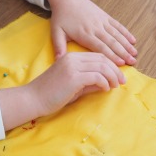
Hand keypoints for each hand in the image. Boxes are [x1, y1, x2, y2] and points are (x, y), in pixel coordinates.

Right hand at [0, 52, 124, 129]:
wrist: (33, 99)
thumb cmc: (51, 95)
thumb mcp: (73, 87)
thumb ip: (89, 83)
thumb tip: (106, 84)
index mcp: (71, 57)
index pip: (97, 56)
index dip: (111, 64)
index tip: (118, 75)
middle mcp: (72, 58)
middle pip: (102, 59)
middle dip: (115, 70)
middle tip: (123, 80)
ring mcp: (72, 66)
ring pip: (101, 66)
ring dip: (112, 76)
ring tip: (116, 85)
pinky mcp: (73, 77)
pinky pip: (96, 76)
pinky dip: (104, 82)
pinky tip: (106, 89)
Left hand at [46, 0, 136, 66]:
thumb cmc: (62, 17)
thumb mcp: (56, 32)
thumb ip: (58, 47)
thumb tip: (58, 61)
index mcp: (84, 34)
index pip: (100, 47)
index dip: (111, 56)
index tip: (120, 64)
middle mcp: (96, 28)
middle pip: (112, 42)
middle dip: (123, 53)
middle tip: (132, 62)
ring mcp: (102, 21)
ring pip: (117, 35)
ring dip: (127, 44)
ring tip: (135, 53)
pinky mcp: (105, 17)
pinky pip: (118, 26)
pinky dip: (126, 33)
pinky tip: (133, 40)